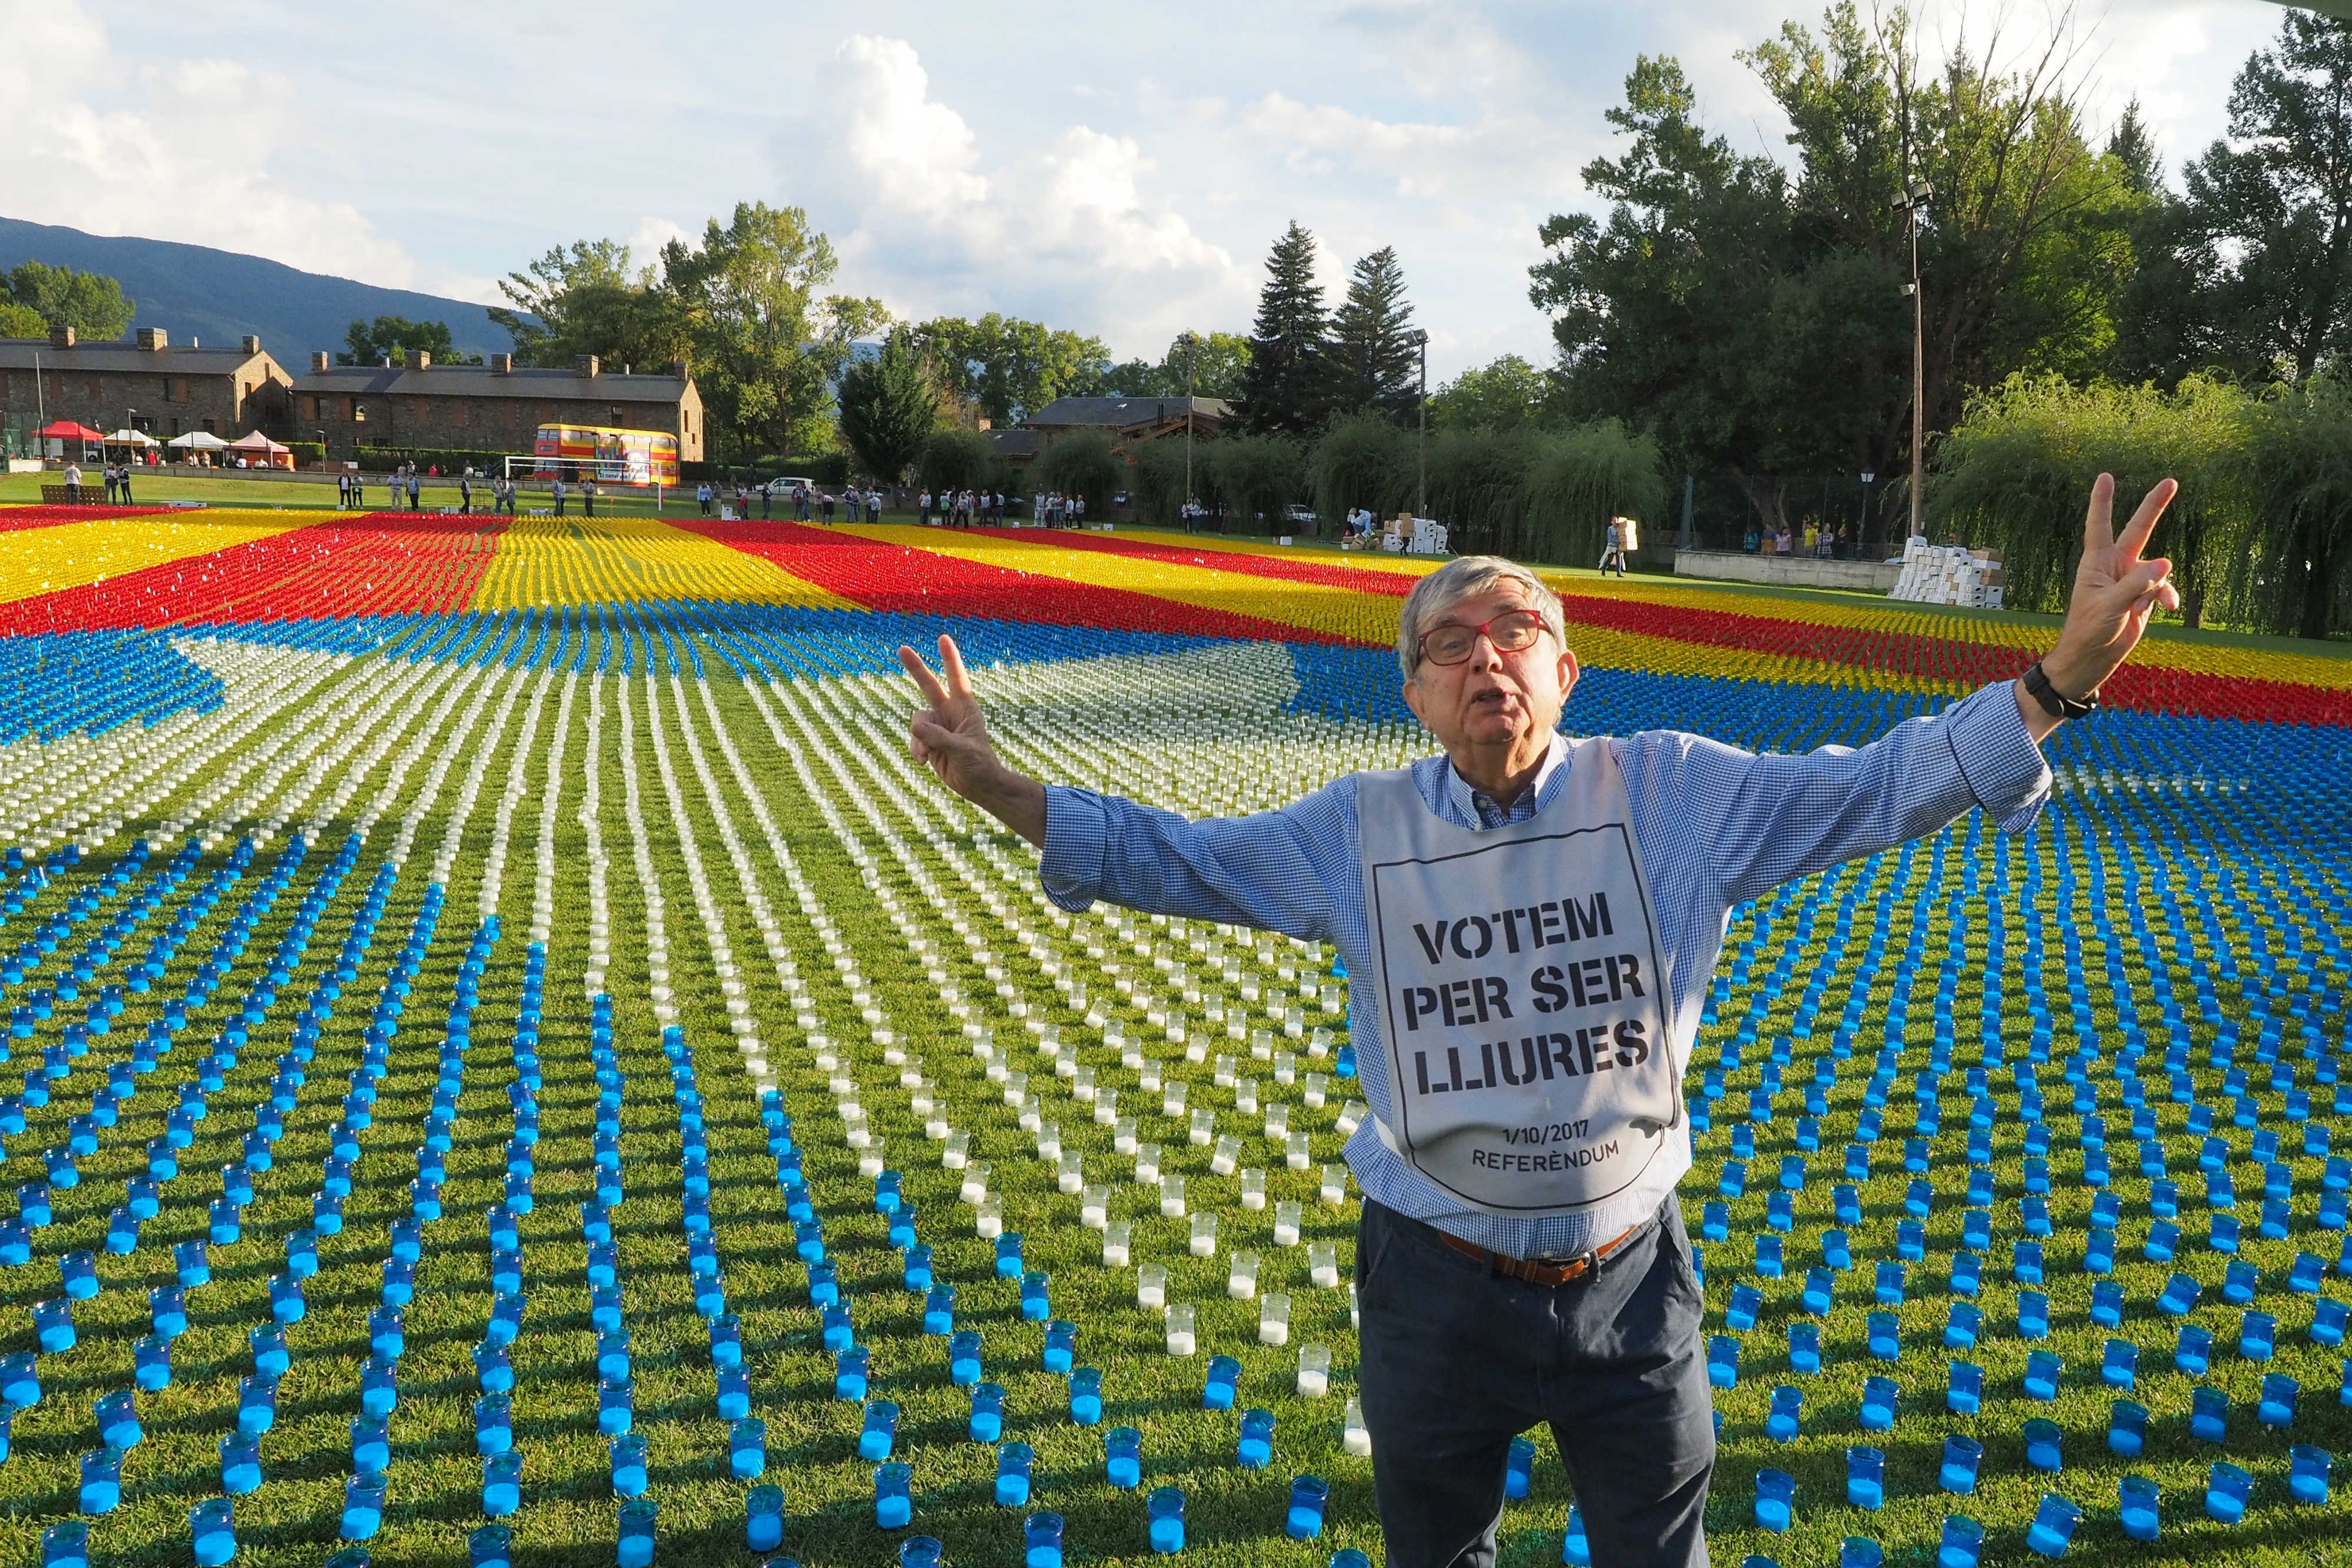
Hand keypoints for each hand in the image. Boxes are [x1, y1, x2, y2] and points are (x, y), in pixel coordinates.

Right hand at [898, 634, 1046, 845]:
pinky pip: (914, 739)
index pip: (956, 678)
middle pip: (928, 686)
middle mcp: (950, 713)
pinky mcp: (929, 741)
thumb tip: (915, 727)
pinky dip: (916, 749)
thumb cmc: (979, 765)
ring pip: (916, 722)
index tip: (943, 638)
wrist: (977, 786)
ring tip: (927, 756)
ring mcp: (938, 726)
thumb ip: (939, 738)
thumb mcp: (963, 751)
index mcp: (965, 708)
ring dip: (918, 740)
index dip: (950, 658)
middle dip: (915, 668)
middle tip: (902, 648)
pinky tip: (924, 762)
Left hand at [2041, 473, 2181, 702]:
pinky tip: (2168, 609)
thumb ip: (2137, 584)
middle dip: (2155, 506)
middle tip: (2171, 481)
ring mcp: (2132, 579)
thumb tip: (2166, 563)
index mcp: (2097, 561)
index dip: (2102, 501)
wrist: (2093, 658)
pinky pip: (2164, 588)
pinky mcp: (2144, 596)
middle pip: (2139, 529)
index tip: (2105, 476)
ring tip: (2142, 607)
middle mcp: (2116, 565)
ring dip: (2156, 587)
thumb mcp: (2110, 606)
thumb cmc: (2089, 630)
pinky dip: (2167, 596)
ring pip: (2158, 569)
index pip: (2099, 524)